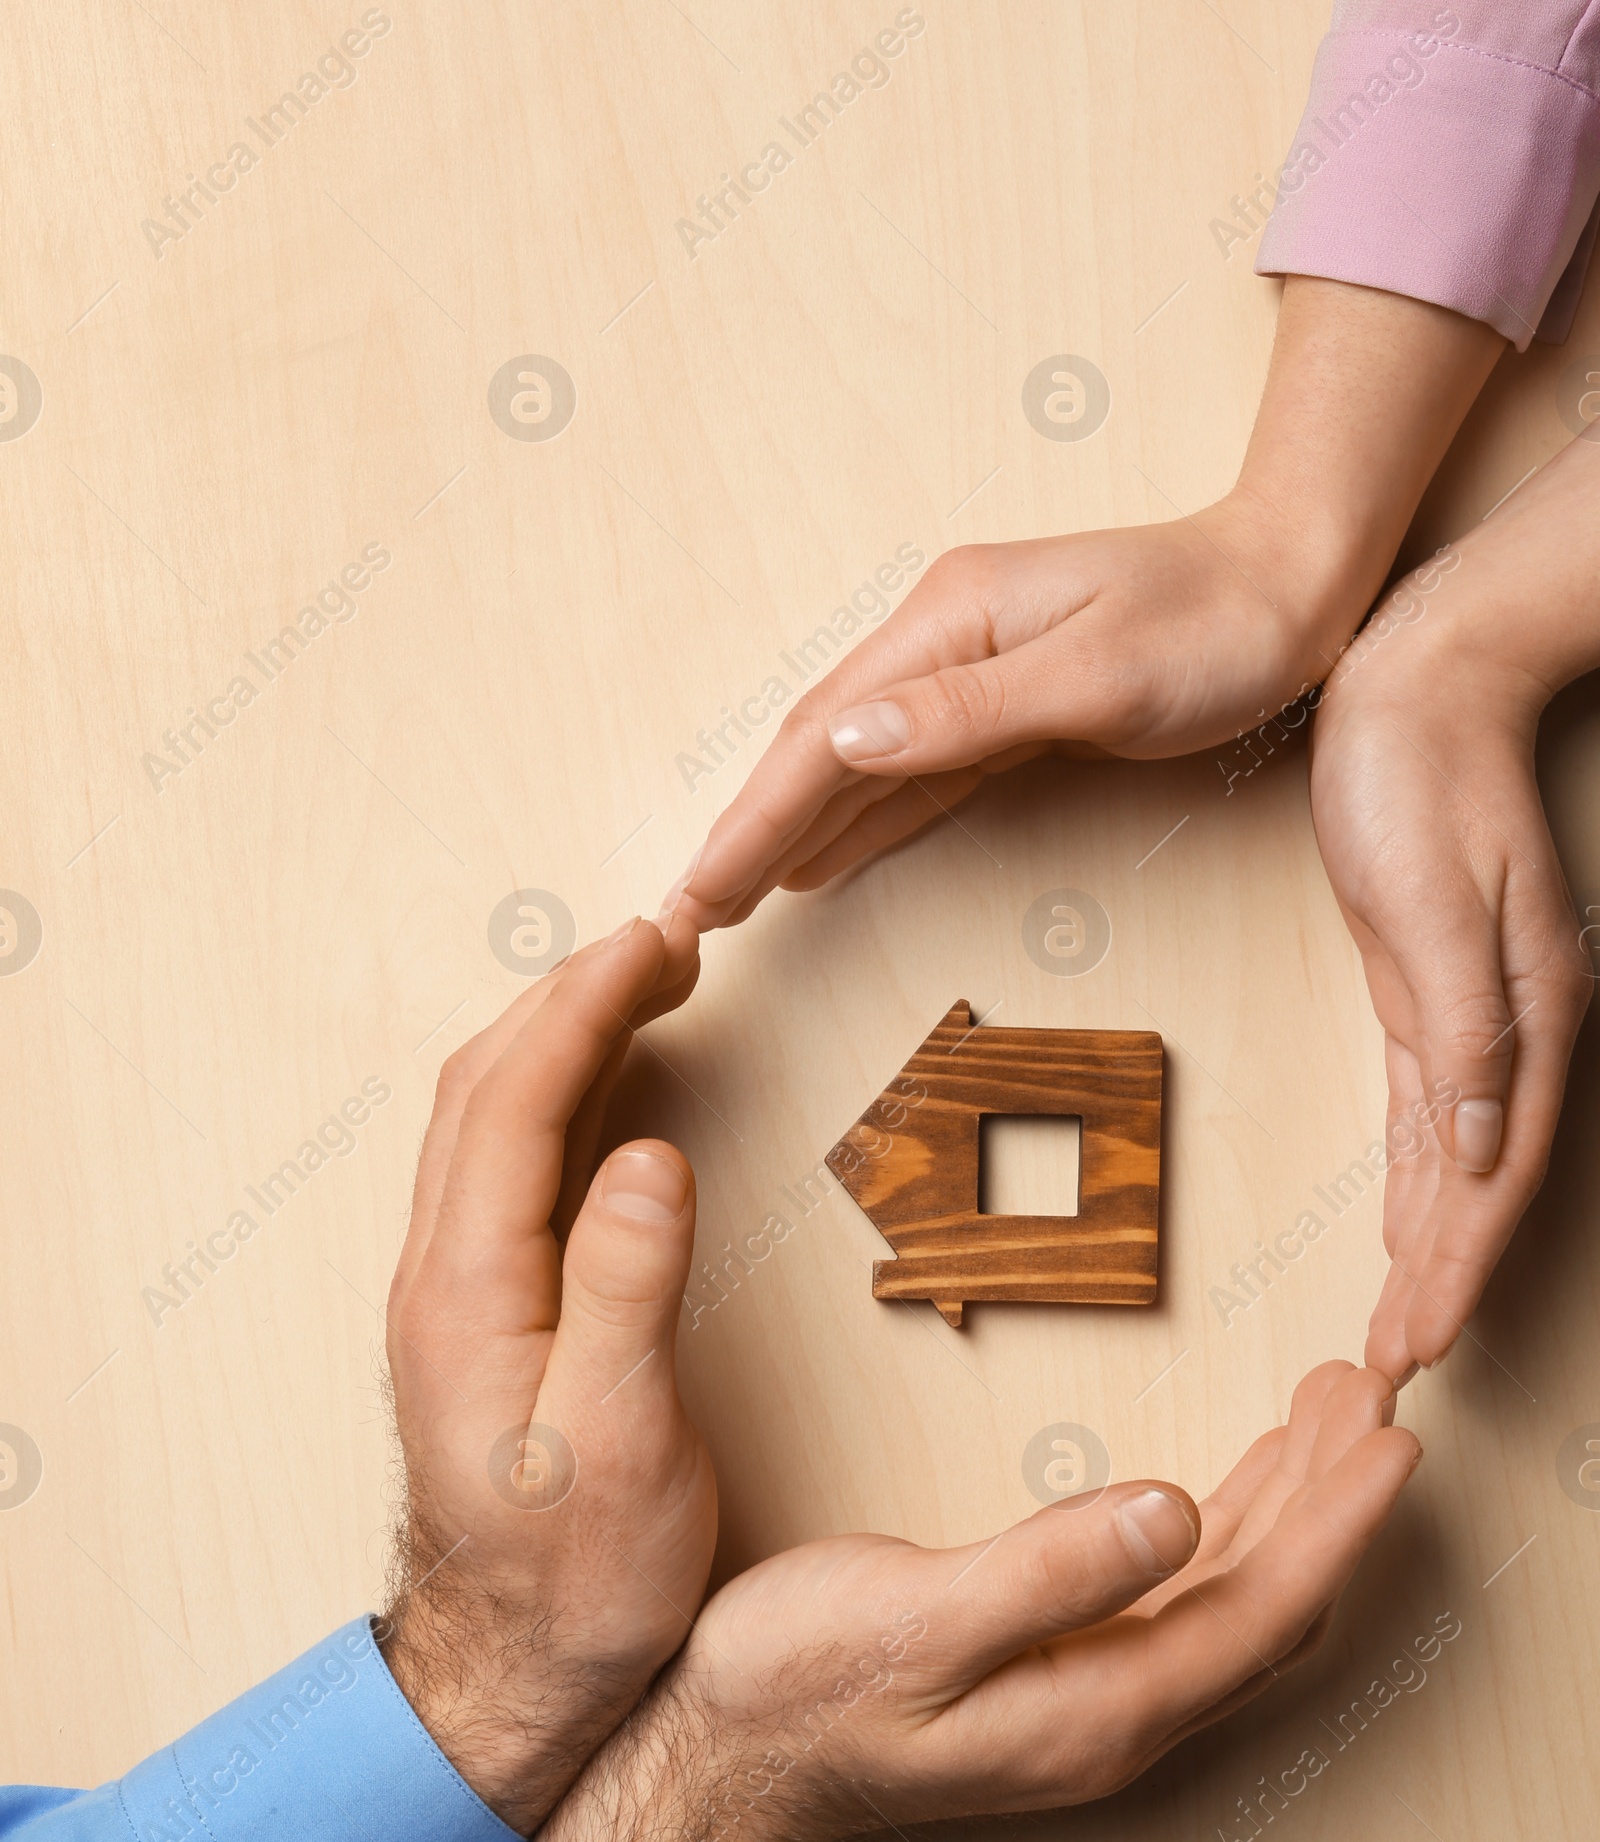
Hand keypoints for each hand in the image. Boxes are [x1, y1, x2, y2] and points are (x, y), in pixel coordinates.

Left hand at [378, 915, 716, 1836]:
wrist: (508, 1674)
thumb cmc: (575, 1579)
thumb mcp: (622, 1443)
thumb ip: (627, 1292)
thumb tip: (650, 1153)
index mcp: (470, 1293)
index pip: (516, 1101)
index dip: (587, 1007)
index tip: (658, 942)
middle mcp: (439, 1280)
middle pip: (483, 1089)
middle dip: (568, 995)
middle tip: (662, 943)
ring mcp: (447, 1298)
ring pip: (480, 1122)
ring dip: (550, 1038)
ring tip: (635, 988)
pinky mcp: (474, 1322)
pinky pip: (496, 1170)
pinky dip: (547, 1099)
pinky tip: (596, 1097)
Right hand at [538, 1363, 1417, 1841]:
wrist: (719, 1764)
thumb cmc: (797, 1692)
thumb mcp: (916, 1619)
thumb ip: (1054, 1572)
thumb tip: (1178, 1510)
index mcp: (1100, 1708)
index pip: (1265, 1608)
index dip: (1341, 1523)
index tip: (1397, 1437)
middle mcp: (1117, 1717)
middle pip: (1269, 1604)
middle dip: (1331, 1499)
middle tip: (1367, 1394)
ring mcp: (1087, 1704)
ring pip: (1228, 1601)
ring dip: (1283, 1508)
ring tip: (1321, 1414)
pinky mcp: (1053, 1680)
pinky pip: (1178, 1604)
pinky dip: (1221, 1531)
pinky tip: (1222, 1486)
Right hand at [664, 503, 1337, 928]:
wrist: (1300, 581)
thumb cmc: (1219, 624)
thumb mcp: (1100, 675)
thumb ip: (968, 713)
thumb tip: (842, 738)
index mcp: (950, 622)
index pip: (820, 736)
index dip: (752, 820)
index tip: (698, 893)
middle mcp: (944, 639)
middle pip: (816, 747)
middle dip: (747, 830)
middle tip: (687, 913)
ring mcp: (973, 671)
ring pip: (855, 765)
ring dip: (790, 831)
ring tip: (730, 897)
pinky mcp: (1009, 705)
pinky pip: (911, 774)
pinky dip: (857, 819)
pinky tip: (822, 857)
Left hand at [1310, 540, 1591, 1377]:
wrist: (1415, 682)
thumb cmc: (1419, 779)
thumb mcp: (1435, 904)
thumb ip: (1468, 1032)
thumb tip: (1485, 1145)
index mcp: (1524, 1015)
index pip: (1493, 1176)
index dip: (1457, 1269)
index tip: (1416, 1344)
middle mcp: (1511, 1027)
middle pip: (1478, 1186)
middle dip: (1441, 1283)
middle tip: (1393, 1367)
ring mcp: (1472, 1011)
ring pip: (1455, 1160)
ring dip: (1430, 1247)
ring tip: (1401, 1324)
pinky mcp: (1427, 991)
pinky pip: (1431, 1111)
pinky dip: (1418, 1178)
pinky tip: (1406, 1222)